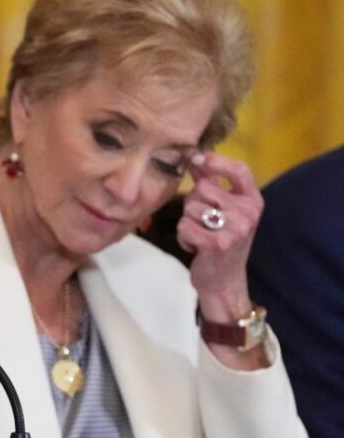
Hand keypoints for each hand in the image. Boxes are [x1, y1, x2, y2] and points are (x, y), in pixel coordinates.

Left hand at [177, 151, 262, 320]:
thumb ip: (210, 182)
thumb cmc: (221, 240)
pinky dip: (184, 237)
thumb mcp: (224, 209)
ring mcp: (235, 229)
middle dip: (193, 202)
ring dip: (187, 222)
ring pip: (190, 207)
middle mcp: (249, 213)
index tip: (196, 158)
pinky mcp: (217, 244)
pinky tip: (196, 246)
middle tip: (203, 220)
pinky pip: (184, 226)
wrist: (225, 282)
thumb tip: (193, 155)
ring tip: (201, 234)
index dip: (216, 161)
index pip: (240, 170)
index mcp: (253, 201)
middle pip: (203, 188)